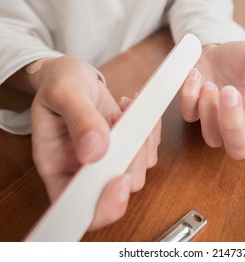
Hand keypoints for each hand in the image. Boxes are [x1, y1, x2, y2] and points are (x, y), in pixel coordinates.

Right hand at [30, 56, 160, 229]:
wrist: (72, 75)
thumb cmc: (60, 83)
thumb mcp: (63, 93)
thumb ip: (79, 120)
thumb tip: (96, 150)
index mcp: (57, 167)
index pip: (79, 207)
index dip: (103, 205)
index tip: (120, 178)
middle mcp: (83, 171)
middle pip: (118, 191)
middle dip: (131, 159)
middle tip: (124, 123)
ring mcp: (107, 162)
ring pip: (138, 171)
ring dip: (142, 141)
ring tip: (125, 109)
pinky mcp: (125, 149)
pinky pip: (148, 152)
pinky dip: (149, 131)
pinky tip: (132, 109)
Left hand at [180, 41, 244, 159]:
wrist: (213, 54)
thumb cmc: (239, 60)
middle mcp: (236, 122)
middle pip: (239, 150)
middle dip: (233, 125)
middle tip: (229, 92)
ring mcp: (212, 120)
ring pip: (212, 138)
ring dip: (210, 112)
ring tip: (211, 84)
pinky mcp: (192, 110)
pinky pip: (189, 115)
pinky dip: (189, 96)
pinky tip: (195, 75)